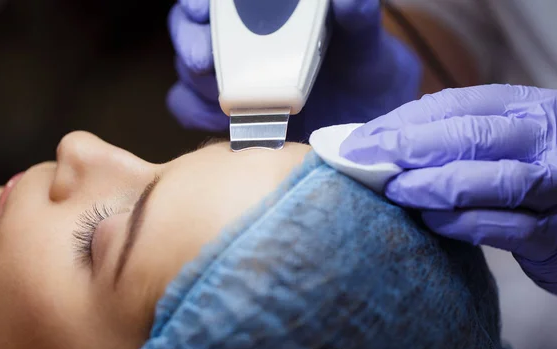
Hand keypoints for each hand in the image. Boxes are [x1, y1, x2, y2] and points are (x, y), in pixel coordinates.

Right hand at [167, 0, 420, 140]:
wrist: (364, 129)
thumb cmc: (367, 76)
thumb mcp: (367, 46)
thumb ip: (358, 19)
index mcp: (272, 12)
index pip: (222, 1)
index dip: (199, 4)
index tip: (200, 11)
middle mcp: (244, 40)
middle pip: (191, 31)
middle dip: (191, 44)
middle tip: (203, 62)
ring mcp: (232, 77)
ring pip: (189, 71)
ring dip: (198, 85)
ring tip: (227, 102)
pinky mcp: (228, 113)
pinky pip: (192, 110)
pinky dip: (199, 116)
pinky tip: (224, 125)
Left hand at [340, 84, 556, 295]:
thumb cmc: (532, 172)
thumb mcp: (507, 138)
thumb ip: (457, 134)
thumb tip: (381, 140)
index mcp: (530, 107)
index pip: (456, 104)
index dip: (402, 122)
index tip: (361, 141)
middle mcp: (547, 140)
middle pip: (469, 136)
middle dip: (408, 149)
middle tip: (365, 164)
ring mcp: (556, 187)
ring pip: (487, 180)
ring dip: (430, 186)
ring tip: (393, 191)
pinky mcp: (554, 234)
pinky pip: (500, 227)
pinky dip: (458, 223)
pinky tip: (429, 221)